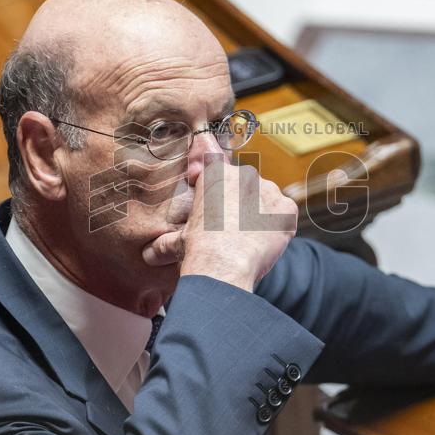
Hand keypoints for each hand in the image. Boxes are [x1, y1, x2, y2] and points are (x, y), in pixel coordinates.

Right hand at [142, 157, 297, 290]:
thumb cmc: (198, 250)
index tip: (215, 210)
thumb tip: (148, 254)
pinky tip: (265, 241)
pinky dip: (279, 226)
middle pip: (244, 185)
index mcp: (216, 174)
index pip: (218, 169)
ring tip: (248, 239)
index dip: (216, 192)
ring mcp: (268, 190)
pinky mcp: (286, 208)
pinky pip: (284, 214)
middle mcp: (244, 175)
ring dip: (260, 214)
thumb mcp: (177, 240)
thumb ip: (166, 240)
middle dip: (239, 204)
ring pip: (266, 199)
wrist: (223, 265)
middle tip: (231, 230)